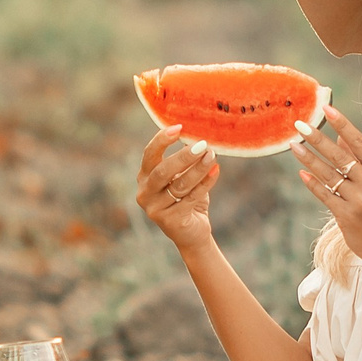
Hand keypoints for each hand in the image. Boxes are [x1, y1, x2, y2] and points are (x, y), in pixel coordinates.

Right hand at [135, 126, 219, 251]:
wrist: (191, 233)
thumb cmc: (186, 199)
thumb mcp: (182, 177)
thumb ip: (185, 161)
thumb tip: (199, 137)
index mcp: (145, 177)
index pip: (149, 154)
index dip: (162, 140)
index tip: (179, 127)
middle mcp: (145, 193)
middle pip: (163, 171)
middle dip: (184, 156)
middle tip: (203, 145)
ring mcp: (155, 209)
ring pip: (179, 185)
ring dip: (198, 169)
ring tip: (212, 156)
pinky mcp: (170, 221)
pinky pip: (191, 197)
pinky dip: (205, 183)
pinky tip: (216, 171)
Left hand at [292, 107, 361, 266]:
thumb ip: (361, 160)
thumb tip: (341, 137)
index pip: (360, 142)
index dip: (342, 124)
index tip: (326, 109)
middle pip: (340, 156)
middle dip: (318, 138)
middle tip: (300, 125)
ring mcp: (358, 200)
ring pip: (328, 174)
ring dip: (309, 158)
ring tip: (293, 145)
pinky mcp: (346, 215)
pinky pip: (324, 194)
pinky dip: (312, 183)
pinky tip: (301, 172)